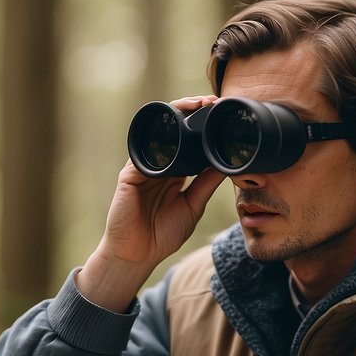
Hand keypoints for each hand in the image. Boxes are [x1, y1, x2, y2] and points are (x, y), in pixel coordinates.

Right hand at [77, 96, 225, 310]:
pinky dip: (157, 139)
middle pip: (174, 131)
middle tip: (211, 101)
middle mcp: (158, 165)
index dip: (203, 128)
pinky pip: (143, 151)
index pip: (189, 142)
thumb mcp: (193, 206)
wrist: (138, 254)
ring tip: (194, 104)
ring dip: (175, 116)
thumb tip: (225, 165)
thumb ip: (206, 185)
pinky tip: (172, 128)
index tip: (220, 114)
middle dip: (191, 113)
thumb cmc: (162, 234)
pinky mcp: (129, 174)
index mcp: (175, 172)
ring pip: (159, 134)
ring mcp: (143, 168)